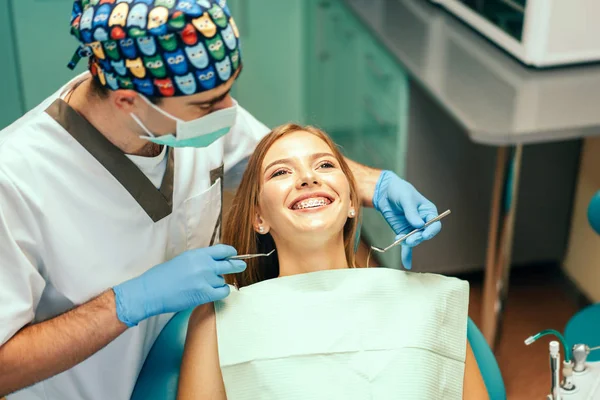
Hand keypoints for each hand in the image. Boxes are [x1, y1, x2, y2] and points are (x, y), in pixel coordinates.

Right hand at [112, 245, 245, 326]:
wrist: (150, 291)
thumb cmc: (162, 277)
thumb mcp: (182, 260)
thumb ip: (199, 260)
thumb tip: (213, 261)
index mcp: (197, 254)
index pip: (222, 250)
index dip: (230, 253)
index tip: (233, 255)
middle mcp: (204, 265)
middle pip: (229, 264)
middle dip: (237, 265)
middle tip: (241, 265)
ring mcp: (205, 279)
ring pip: (223, 280)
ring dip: (219, 282)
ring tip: (206, 285)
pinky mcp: (204, 293)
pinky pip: (223, 291)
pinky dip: (222, 292)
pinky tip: (216, 291)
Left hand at [372, 171, 440, 268]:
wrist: (384, 192)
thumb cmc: (399, 191)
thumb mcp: (405, 198)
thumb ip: (411, 211)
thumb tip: (419, 225)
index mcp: (428, 212)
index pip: (435, 224)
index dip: (431, 230)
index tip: (424, 234)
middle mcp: (423, 222)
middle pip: (424, 234)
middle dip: (418, 238)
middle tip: (409, 240)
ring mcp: (413, 228)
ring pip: (414, 240)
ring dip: (408, 242)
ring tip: (400, 240)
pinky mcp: (403, 232)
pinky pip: (406, 245)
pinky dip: (406, 254)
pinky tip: (406, 263)